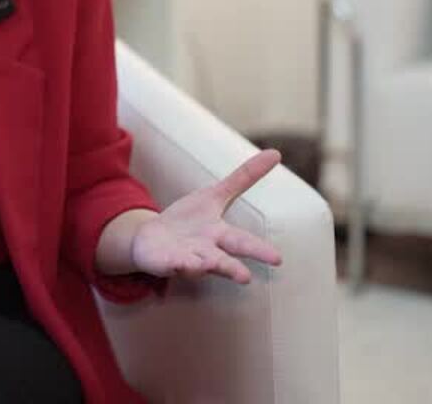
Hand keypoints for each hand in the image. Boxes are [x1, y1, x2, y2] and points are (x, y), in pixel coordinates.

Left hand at [127, 149, 284, 283]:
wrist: (152, 239)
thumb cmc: (190, 220)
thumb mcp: (215, 195)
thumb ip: (243, 178)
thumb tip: (275, 153)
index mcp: (219, 234)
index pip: (242, 242)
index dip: (259, 251)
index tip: (278, 260)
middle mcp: (205, 251)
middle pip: (223, 261)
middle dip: (235, 270)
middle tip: (247, 278)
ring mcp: (184, 257)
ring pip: (197, 265)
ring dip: (202, 267)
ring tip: (207, 267)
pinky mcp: (164, 261)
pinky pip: (171, 263)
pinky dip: (177, 263)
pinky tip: (182, 262)